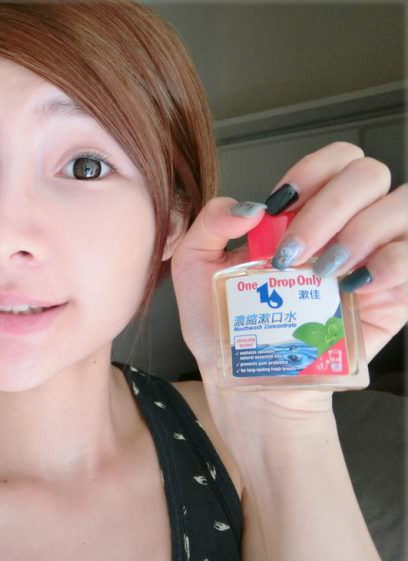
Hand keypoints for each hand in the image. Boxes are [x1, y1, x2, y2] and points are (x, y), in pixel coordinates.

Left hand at [171, 142, 406, 415]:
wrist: (246, 376)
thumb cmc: (225, 321)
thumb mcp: (197, 266)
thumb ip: (210, 223)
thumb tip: (246, 207)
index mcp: (302, 212)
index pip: (332, 160)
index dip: (311, 172)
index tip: (279, 208)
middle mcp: (344, 225)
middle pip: (368, 174)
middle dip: (327, 207)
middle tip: (292, 253)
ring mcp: (374, 256)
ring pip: (401, 206)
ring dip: (357, 233)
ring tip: (320, 272)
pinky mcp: (395, 293)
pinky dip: (387, 263)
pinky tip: (349, 285)